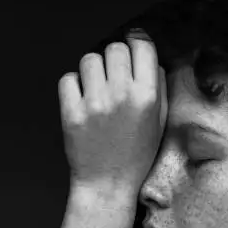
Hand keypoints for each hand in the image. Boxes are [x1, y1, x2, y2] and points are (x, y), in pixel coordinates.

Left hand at [58, 30, 167, 194]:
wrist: (108, 184)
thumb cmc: (137, 154)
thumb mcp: (159, 122)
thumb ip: (158, 87)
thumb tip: (148, 56)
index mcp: (147, 97)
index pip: (141, 45)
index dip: (137, 43)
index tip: (133, 48)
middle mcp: (121, 95)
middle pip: (115, 48)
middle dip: (115, 58)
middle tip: (114, 75)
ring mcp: (94, 104)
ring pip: (89, 59)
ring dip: (94, 69)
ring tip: (97, 88)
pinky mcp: (71, 112)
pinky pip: (68, 78)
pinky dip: (74, 85)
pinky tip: (82, 100)